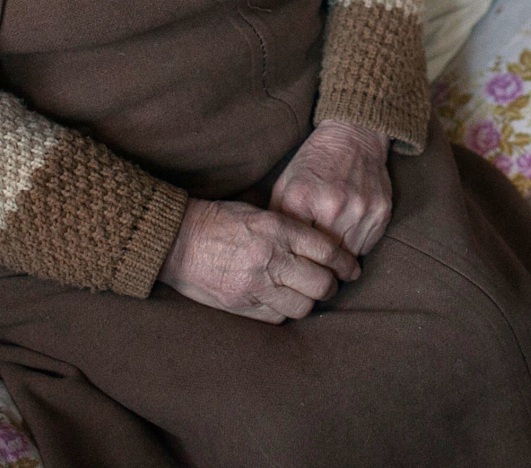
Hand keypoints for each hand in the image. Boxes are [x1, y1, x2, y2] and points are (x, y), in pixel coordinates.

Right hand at [158, 198, 358, 322]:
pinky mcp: (241, 305)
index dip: (346, 263)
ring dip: (309, 302)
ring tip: (307, 294)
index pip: (327, 251)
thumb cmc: (220, 220)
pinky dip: (284, 311)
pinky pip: (276, 318)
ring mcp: (255, 286)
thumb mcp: (260, 212)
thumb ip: (290, 228)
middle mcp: (271, 258)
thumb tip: (324, 245)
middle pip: (321, 284)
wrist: (177, 240)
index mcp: (278, 230)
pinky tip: (282, 301)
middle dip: (331, 286)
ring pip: (302, 306)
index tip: (352, 269)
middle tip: (332, 283)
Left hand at [270, 121, 393, 255]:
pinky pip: (367, 247)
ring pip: (347, 257)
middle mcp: (334, 206)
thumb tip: (273, 251)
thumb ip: (277, 218)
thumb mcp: (286, 184)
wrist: (354, 136)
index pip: (296, 249)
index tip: (294, 264)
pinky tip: (349, 232)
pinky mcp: (381, 212)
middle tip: (313, 264)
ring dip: (339, 258)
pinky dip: (357, 246)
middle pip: (323, 257)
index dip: (295, 258)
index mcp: (303, 199)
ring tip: (331, 250)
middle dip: (318, 262)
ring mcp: (361, 210)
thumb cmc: (314, 163)